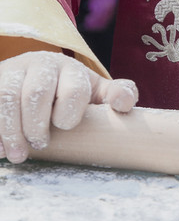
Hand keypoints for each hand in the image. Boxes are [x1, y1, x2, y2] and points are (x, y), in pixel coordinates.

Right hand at [0, 52, 137, 163]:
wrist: (33, 76)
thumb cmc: (69, 91)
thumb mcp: (95, 91)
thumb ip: (115, 95)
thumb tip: (124, 103)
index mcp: (71, 70)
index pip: (74, 89)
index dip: (69, 112)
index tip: (64, 127)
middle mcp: (40, 65)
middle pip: (36, 93)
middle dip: (36, 124)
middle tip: (40, 145)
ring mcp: (13, 71)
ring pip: (7, 96)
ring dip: (10, 130)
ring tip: (17, 155)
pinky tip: (0, 150)